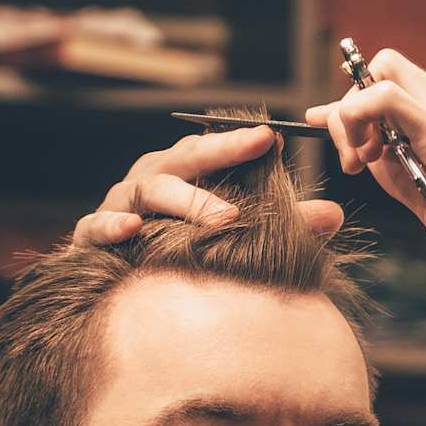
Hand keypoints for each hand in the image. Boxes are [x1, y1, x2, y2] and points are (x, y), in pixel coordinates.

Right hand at [70, 126, 345, 245]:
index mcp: (185, 173)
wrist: (113, 288)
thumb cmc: (181, 250)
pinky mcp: (92, 237)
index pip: (213, 147)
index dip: (241, 141)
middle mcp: (151, 180)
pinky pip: (98, 225)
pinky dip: (114, 225)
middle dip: (220, 154)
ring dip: (185, 200)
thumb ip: (281, 223)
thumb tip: (334, 214)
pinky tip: (133, 229)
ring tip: (222, 217)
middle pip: (184, 159)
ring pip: (148, 189)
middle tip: (258, 153)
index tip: (275, 137)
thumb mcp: (236, 234)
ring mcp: (119, 205)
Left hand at [307, 48, 425, 306]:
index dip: (359, 107)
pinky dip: (357, 116)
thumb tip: (363, 156)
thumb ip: (400, 172)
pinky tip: (364, 159)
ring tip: (359, 166)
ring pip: (383, 72)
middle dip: (352, 106)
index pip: (399, 85)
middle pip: (387, 68)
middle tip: (353, 160)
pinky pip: (385, 97)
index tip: (346, 146)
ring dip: (352, 115)